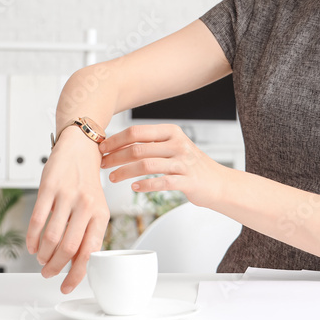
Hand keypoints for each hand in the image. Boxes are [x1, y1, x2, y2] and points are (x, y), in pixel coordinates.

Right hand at [26, 130, 108, 293]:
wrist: (81, 149)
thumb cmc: (87, 183)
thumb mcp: (96, 208)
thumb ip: (88, 234)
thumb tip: (75, 265)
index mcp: (101, 214)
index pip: (90, 252)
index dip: (76, 274)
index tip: (66, 286)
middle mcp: (86, 205)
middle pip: (68, 248)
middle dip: (55, 268)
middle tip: (48, 273)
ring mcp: (67, 196)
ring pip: (51, 237)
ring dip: (43, 255)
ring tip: (41, 259)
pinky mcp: (49, 187)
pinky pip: (37, 220)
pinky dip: (32, 238)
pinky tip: (32, 245)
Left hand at [99, 124, 229, 207]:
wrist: (218, 182)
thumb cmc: (190, 165)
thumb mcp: (173, 146)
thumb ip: (151, 143)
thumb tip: (117, 144)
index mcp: (171, 132)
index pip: (137, 132)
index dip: (116, 140)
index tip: (102, 148)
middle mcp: (177, 144)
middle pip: (138, 148)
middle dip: (115, 157)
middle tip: (102, 164)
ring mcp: (183, 163)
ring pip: (146, 165)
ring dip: (124, 172)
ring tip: (113, 178)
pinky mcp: (187, 181)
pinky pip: (161, 182)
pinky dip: (144, 185)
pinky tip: (134, 188)